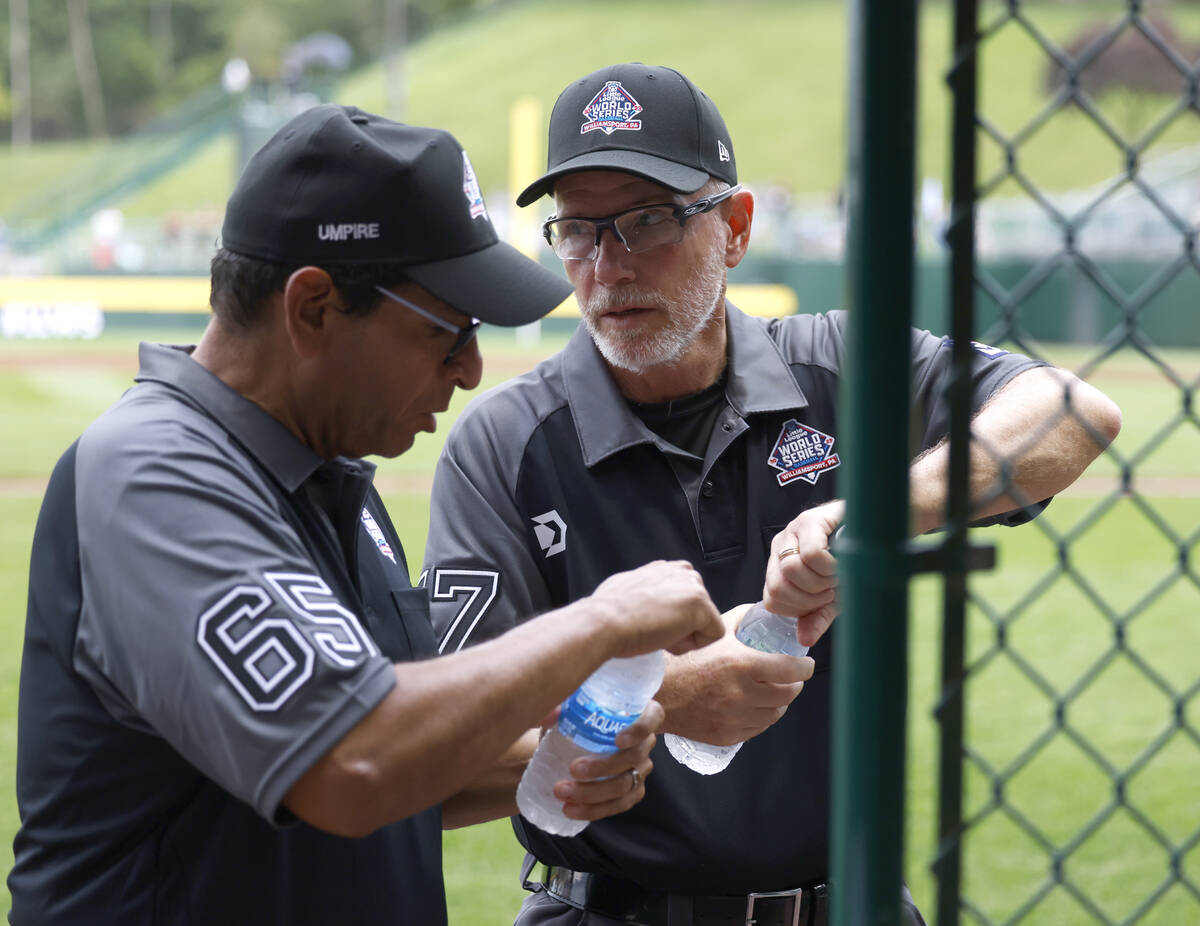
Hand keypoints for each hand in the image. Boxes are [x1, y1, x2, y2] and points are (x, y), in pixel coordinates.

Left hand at [553, 700, 662, 820]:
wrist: (571, 744)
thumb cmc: (579, 718)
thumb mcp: (571, 707)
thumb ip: (561, 706)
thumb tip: (550, 716)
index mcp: (640, 714)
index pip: (652, 718)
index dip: (639, 730)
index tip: (617, 740)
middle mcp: (645, 742)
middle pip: (634, 757)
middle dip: (603, 767)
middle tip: (573, 769)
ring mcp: (641, 769)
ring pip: (625, 786)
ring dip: (593, 793)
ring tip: (562, 792)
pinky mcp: (632, 792)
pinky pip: (619, 805)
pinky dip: (594, 810)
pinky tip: (572, 809)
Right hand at [590, 560, 723, 656]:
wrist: (605, 621)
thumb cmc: (608, 614)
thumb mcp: (625, 591)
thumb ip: (643, 591)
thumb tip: (639, 602)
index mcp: (664, 568)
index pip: (682, 599)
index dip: (667, 618)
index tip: (646, 622)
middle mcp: (682, 571)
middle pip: (696, 611)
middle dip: (679, 626)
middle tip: (652, 630)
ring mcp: (694, 587)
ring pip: (704, 624)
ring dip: (684, 636)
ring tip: (657, 633)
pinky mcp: (702, 605)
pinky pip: (712, 634)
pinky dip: (692, 645)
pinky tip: (668, 639)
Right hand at [659, 604, 813, 745]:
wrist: (656, 691)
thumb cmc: (682, 659)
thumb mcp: (712, 633)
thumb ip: (739, 620)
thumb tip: (760, 612)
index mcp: (741, 664)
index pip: (791, 670)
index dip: (804, 667)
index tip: (806, 665)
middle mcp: (740, 694)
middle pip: (788, 694)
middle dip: (794, 684)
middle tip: (791, 678)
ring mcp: (734, 718)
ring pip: (775, 714)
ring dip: (779, 702)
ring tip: (773, 692)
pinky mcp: (726, 735)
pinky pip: (757, 728)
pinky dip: (761, 717)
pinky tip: (755, 706)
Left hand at [763, 500, 842, 647]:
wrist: (877, 532)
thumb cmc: (853, 565)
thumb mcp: (834, 597)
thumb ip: (816, 618)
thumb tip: (804, 640)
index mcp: (779, 567)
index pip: (773, 600)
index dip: (800, 609)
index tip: (823, 602)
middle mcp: (781, 547)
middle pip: (779, 586)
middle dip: (811, 598)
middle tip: (832, 589)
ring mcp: (792, 531)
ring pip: (792, 570)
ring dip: (822, 581)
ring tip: (838, 574)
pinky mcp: (809, 519)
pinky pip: (812, 554)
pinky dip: (830, 566)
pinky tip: (842, 562)